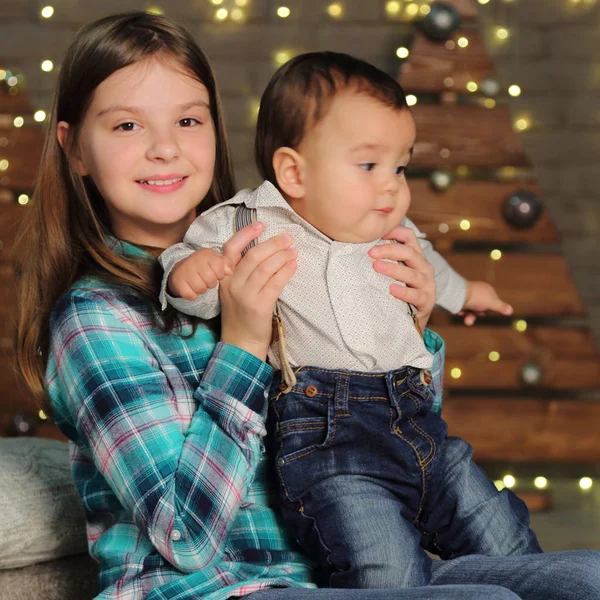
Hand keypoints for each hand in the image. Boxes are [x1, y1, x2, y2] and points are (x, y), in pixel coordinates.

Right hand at [168, 249, 233, 299]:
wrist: (181, 270)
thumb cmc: (204, 266)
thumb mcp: (216, 260)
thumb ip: (227, 263)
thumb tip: (229, 271)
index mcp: (206, 254)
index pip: (219, 266)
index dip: (220, 274)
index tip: (216, 273)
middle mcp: (193, 260)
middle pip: (211, 280)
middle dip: (211, 283)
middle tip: (206, 279)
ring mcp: (184, 271)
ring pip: (201, 289)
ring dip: (202, 289)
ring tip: (199, 283)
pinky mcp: (177, 282)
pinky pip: (191, 295)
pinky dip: (192, 295)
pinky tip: (191, 288)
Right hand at [219, 223, 297, 360]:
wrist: (240, 344)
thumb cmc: (241, 315)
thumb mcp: (235, 291)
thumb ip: (244, 272)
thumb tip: (267, 250)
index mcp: (224, 278)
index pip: (231, 249)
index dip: (246, 234)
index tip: (261, 225)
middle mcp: (232, 285)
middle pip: (254, 256)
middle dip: (273, 244)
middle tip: (288, 238)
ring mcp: (245, 296)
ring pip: (266, 268)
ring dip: (283, 256)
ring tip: (293, 251)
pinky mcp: (259, 306)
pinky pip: (275, 283)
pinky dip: (286, 272)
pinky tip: (293, 266)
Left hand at [368, 225, 435, 331]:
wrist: (410, 320)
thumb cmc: (398, 292)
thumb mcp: (394, 273)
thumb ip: (384, 259)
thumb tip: (361, 246)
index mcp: (416, 257)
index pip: (409, 237)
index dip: (395, 231)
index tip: (377, 233)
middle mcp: (424, 268)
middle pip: (409, 252)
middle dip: (389, 250)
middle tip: (371, 253)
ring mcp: (427, 284)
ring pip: (412, 273)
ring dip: (393, 269)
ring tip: (377, 267)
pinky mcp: (427, 301)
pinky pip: (415, 295)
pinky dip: (403, 292)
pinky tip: (391, 290)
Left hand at [459, 281, 512, 325]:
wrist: (456, 294)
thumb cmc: (477, 297)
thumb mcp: (491, 303)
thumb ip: (501, 307)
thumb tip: (511, 311)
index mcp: (487, 290)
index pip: (493, 302)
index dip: (491, 309)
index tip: (488, 312)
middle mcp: (478, 292)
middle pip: (482, 308)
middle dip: (478, 315)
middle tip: (473, 317)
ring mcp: (468, 296)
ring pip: (472, 310)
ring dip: (470, 317)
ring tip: (467, 320)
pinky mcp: (460, 300)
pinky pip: (464, 309)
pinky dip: (463, 312)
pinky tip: (460, 312)